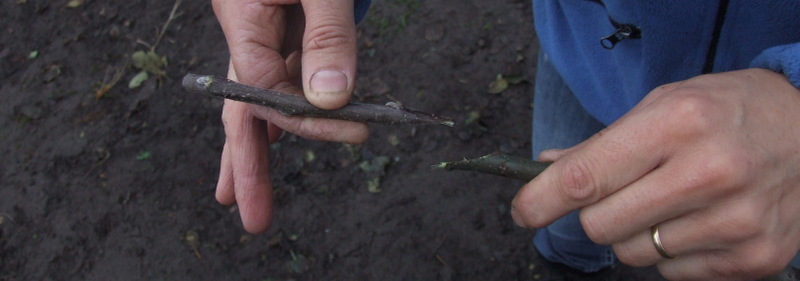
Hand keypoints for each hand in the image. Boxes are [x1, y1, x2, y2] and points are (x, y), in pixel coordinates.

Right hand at [212, 0, 367, 232]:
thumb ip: (327, 36)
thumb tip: (331, 100)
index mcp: (241, 15)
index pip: (264, 88)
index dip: (305, 119)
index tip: (355, 130)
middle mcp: (242, 29)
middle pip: (241, 108)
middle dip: (245, 165)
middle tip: (252, 216)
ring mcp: (257, 30)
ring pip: (256, 98)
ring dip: (255, 146)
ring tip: (248, 194)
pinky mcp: (277, 26)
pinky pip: (278, 75)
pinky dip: (282, 110)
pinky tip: (277, 138)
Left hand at [512, 69, 799, 279]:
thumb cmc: (730, 112)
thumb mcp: (666, 103)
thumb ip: (604, 142)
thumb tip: (547, 168)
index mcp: (679, 122)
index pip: (585, 176)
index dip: (540, 199)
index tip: (523, 210)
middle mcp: (709, 172)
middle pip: (601, 225)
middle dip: (595, 213)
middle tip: (620, 192)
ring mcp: (736, 221)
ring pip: (634, 254)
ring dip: (636, 233)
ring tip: (671, 200)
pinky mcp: (755, 258)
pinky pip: (672, 273)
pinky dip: (673, 252)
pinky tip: (701, 219)